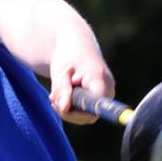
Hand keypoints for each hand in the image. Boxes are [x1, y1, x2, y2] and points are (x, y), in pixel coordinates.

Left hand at [0, 0, 114, 120]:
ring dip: (67, 107)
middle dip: (68, 108)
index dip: (78, 111)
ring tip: (57, 91)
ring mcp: (106, 94)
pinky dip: (71, 107)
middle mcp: (108, 88)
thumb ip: (62, 90)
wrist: (75, 45)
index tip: (63, 107)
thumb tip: (65, 109)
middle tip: (53, 95)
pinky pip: (85, 111)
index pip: (95, 106)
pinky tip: (61, 95)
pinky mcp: (100, 98)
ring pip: (85, 115)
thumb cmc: (67, 55)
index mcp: (99, 78)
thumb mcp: (60, 72)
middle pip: (89, 113)